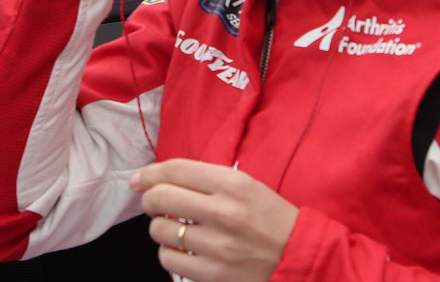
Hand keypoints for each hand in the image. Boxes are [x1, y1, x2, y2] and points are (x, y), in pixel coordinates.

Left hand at [130, 159, 298, 281]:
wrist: (300, 257)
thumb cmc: (270, 218)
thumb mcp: (246, 186)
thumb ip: (204, 179)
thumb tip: (153, 179)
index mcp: (233, 184)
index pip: (176, 169)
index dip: (150, 173)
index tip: (139, 179)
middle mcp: (224, 212)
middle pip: (161, 197)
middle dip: (149, 199)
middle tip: (153, 204)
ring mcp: (218, 246)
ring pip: (161, 231)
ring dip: (162, 229)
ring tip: (176, 229)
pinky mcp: (213, 274)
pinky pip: (169, 259)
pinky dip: (170, 254)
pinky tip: (185, 250)